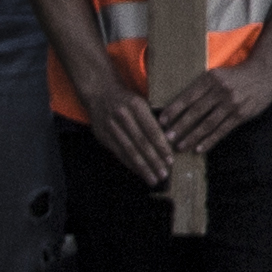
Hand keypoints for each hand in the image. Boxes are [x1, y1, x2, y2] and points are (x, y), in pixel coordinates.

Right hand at [77, 67, 176, 190]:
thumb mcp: (142, 102)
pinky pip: (118, 153)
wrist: (100, 92)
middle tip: (164, 174)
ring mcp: (110, 127)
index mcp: (136, 105)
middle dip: (153, 161)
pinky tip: (139, 172)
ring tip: (153, 179)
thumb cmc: (128, 100)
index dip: (161, 147)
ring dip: (142, 167)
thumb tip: (170, 142)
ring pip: (129, 150)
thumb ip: (153, 120)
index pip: (151, 130)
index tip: (171, 160)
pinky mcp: (102, 136)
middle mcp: (122, 116)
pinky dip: (130, 164)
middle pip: (140, 143)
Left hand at [156, 45, 271, 155]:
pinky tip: (199, 148)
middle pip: (196, 111)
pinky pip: (222, 130)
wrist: (265, 73)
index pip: (188, 96)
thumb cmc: (236, 76)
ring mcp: (232, 103)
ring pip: (208, 123)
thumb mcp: (217, 75)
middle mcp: (221, 90)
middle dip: (180, 126)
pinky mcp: (241, 114)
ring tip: (180, 146)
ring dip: (192, 136)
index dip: (174, 110)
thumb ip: (201, 88)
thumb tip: (178, 107)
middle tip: (167, 138)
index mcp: (211, 79)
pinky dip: (210, 140)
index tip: (162, 121)